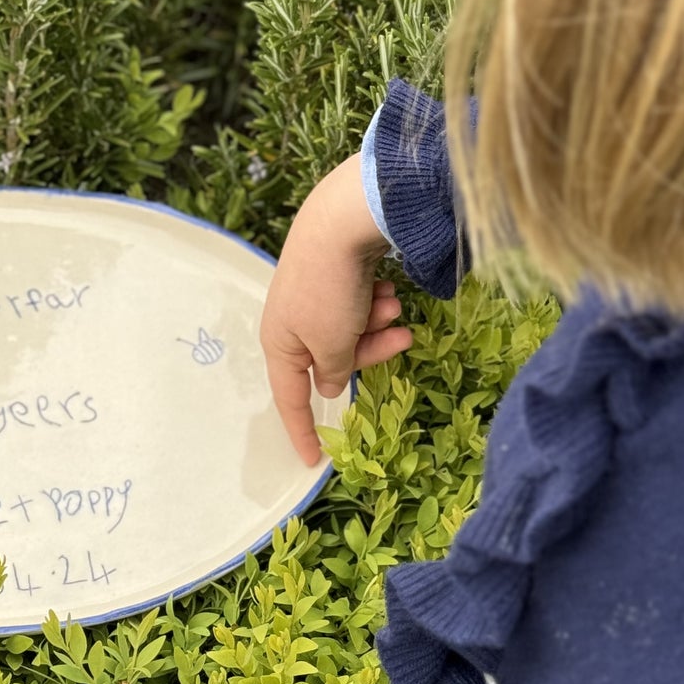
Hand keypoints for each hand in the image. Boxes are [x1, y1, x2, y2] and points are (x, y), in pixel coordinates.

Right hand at [260, 153, 414, 466]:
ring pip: (352, 333)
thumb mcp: (332, 343)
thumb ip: (332, 373)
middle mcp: (294, 322)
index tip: (312, 463)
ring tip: (393, 305)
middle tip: (403, 342)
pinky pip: (358, 306)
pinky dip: (375, 303)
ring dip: (378, 326)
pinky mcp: (335, 276)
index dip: (301, 431)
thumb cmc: (329, 291)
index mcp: (280, 343)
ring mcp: (315, 297)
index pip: (290, 399)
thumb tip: (328, 386)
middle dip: (371, 353)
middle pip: (334, 361)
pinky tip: (385, 286)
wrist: (341, 220)